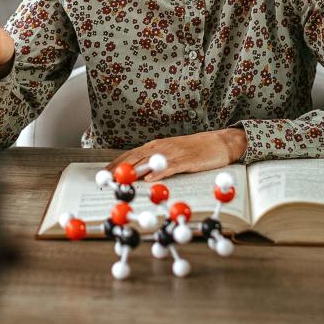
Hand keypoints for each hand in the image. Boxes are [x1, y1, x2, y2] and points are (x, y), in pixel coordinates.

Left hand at [106, 129, 247, 181]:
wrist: (219, 143)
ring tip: (120, 181)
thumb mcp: (171, 153)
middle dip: (119, 169)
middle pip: (135, 157)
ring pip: (149, 162)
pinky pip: (170, 167)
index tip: (104, 173)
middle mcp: (161, 147)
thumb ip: (155, 161)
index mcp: (156, 145)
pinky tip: (149, 179)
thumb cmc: (194, 150)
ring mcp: (173, 153)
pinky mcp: (186, 161)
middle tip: (107, 179)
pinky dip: (159, 173)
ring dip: (134, 171)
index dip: (116, 163)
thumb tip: (138, 173)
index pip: (131, 154)